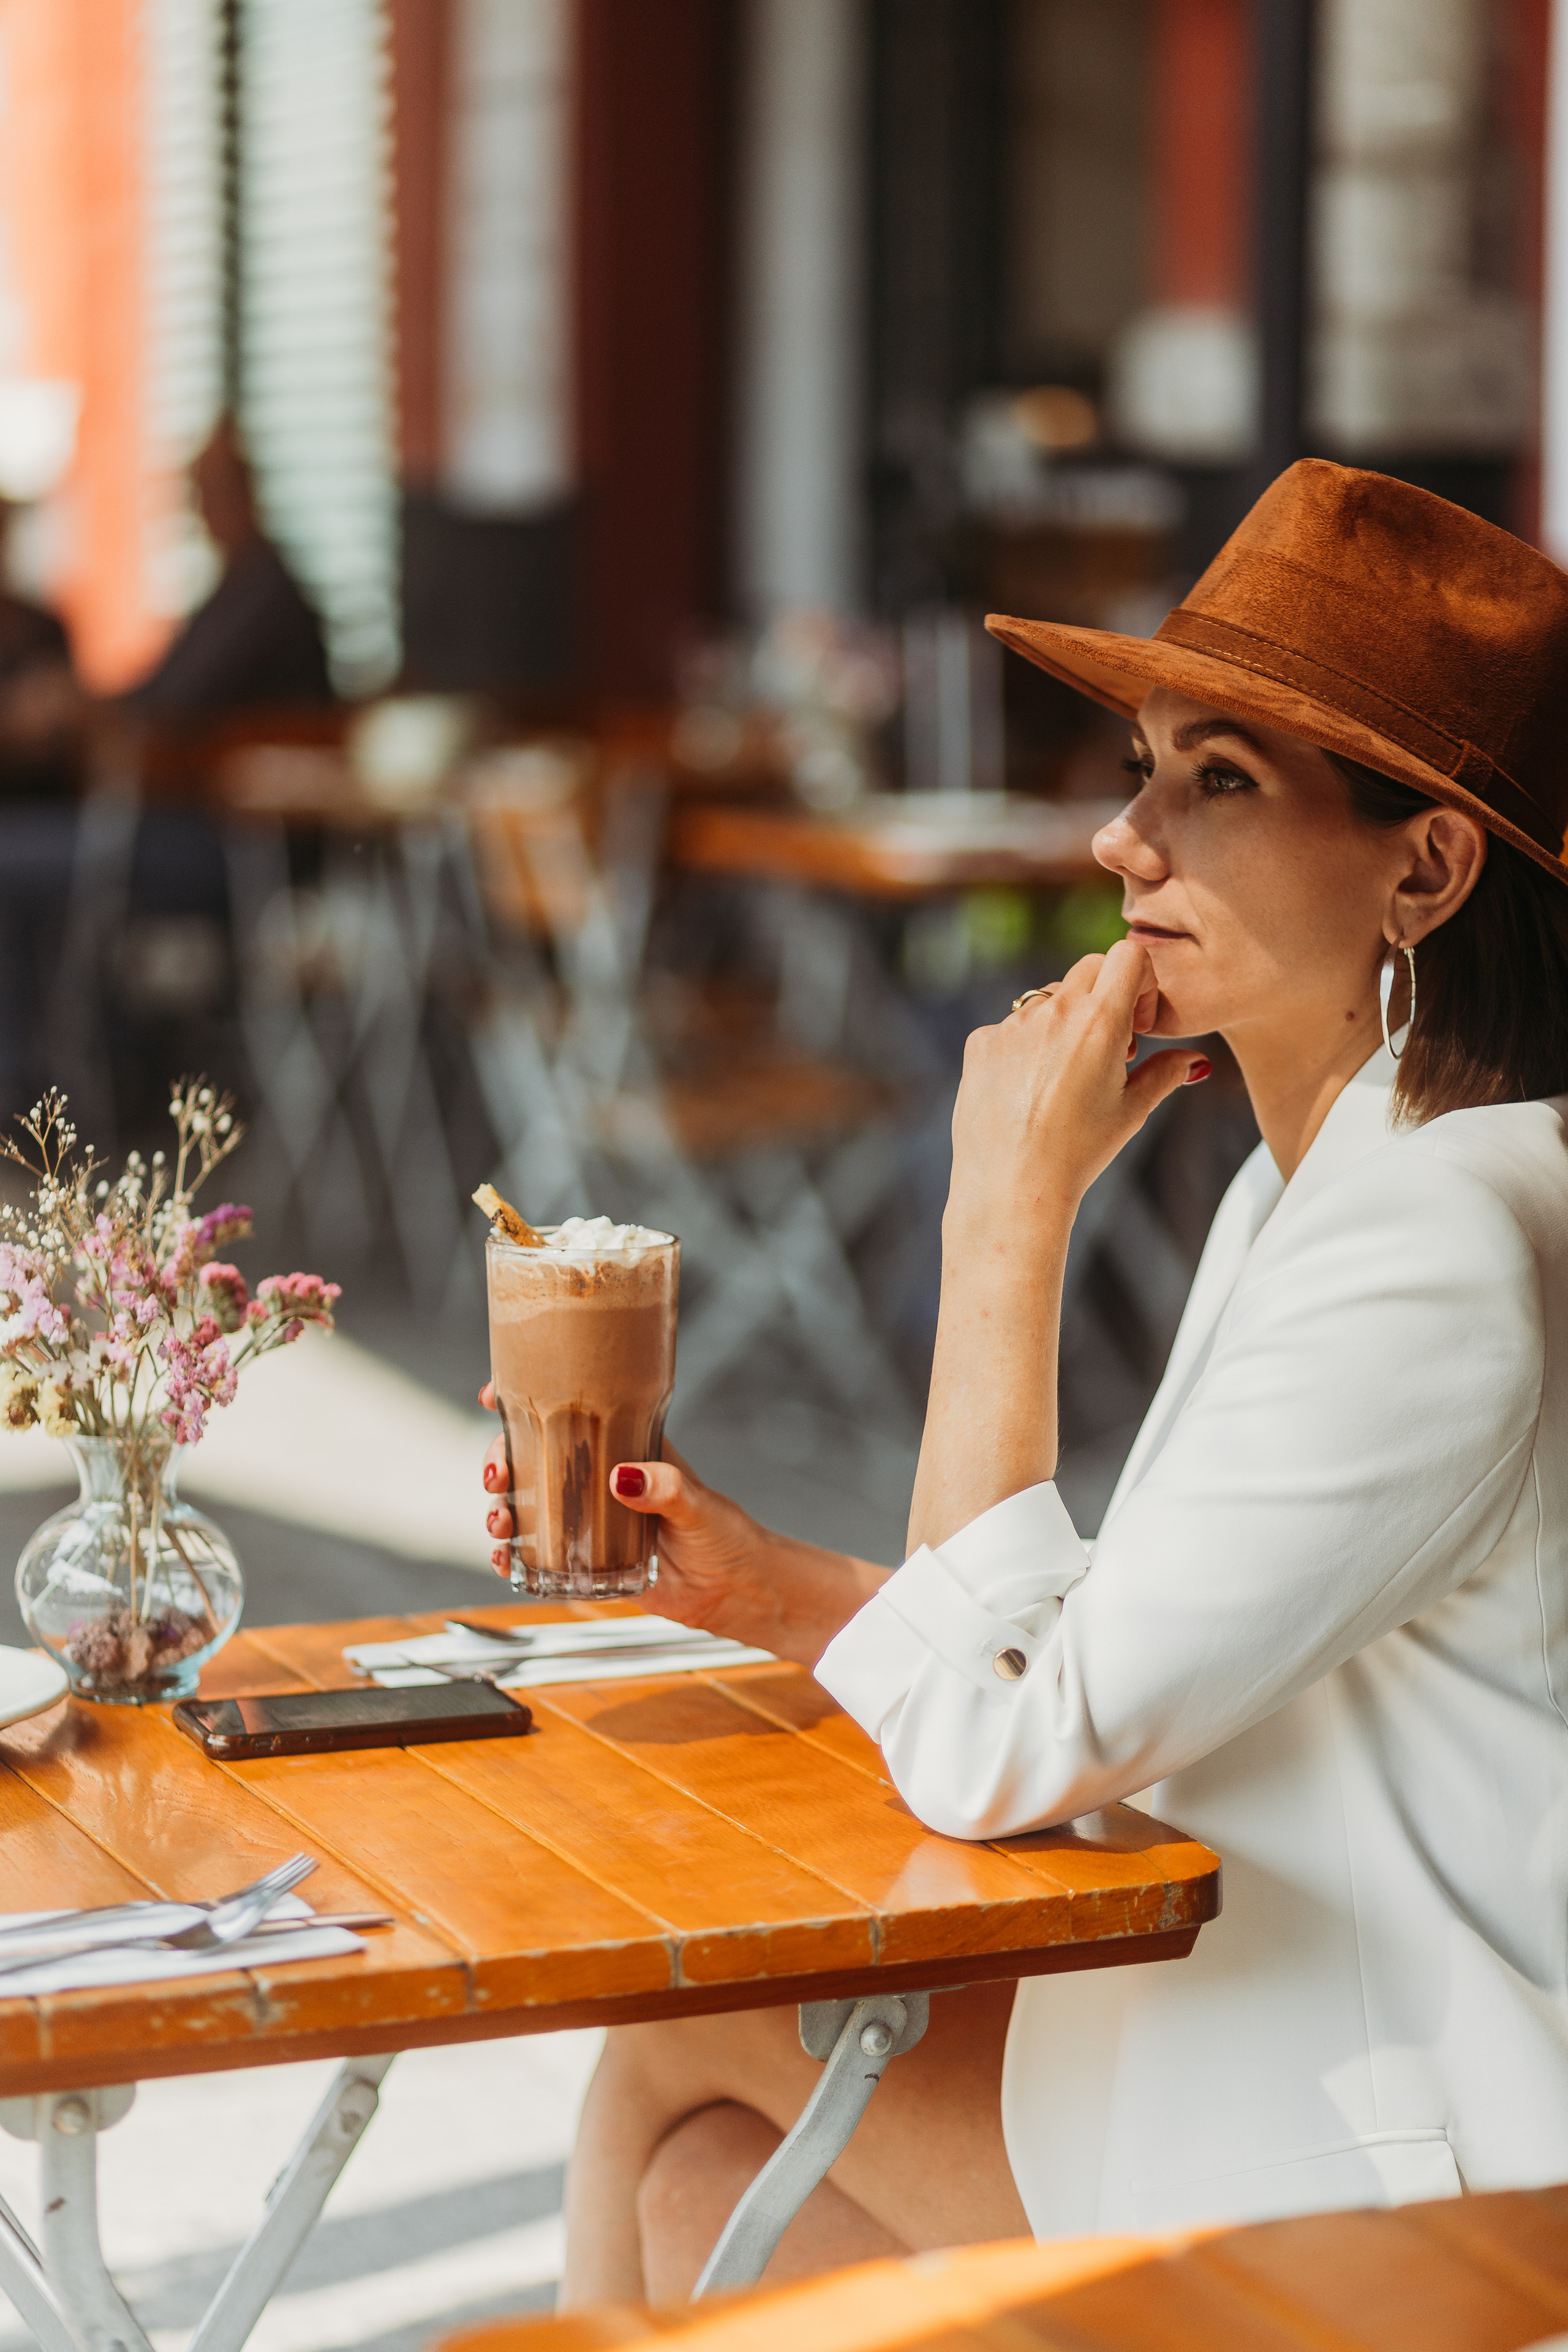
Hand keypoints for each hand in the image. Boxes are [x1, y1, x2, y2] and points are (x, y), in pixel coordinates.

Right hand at [478, 1385, 886, 1662]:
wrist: (738, 1592)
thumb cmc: (728, 1537)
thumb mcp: (699, 1507)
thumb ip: (666, 1490)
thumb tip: (624, 1478)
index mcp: (626, 1451)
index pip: (573, 1415)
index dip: (528, 1402)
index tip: (493, 1395)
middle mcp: (600, 1482)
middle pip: (535, 1459)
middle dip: (503, 1460)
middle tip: (497, 1475)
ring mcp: (590, 1522)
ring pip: (530, 1505)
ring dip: (503, 1508)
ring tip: (500, 1521)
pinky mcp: (587, 1562)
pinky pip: (539, 1555)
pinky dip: (514, 1556)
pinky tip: (505, 1560)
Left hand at [945, 939, 1207, 1246]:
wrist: (1012, 1186)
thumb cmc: (1078, 1152)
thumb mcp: (1131, 1112)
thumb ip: (1165, 1074)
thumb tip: (1196, 1062)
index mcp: (1099, 1021)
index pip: (1128, 953)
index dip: (1139, 981)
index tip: (1136, 1022)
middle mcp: (1053, 1011)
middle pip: (1088, 968)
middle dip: (1104, 997)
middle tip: (1108, 1049)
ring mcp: (1012, 1024)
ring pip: (1047, 999)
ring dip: (1062, 1023)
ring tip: (1065, 1078)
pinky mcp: (981, 1042)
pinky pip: (1010, 1027)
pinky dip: (1025, 1046)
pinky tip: (1028, 1091)